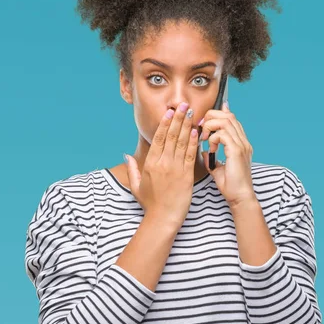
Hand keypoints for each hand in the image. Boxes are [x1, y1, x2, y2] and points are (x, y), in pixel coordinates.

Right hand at [124, 102, 198, 228]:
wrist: (164, 218)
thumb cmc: (150, 203)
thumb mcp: (136, 185)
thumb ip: (132, 168)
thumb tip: (126, 155)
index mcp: (150, 163)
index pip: (158, 138)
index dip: (164, 123)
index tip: (169, 112)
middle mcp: (162, 163)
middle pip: (171, 136)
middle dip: (178, 119)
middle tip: (183, 105)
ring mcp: (175, 168)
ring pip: (181, 142)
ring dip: (187, 126)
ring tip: (191, 113)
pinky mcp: (187, 175)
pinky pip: (191, 154)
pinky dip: (194, 142)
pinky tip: (197, 131)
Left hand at [199, 102, 255, 207]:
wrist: (239, 197)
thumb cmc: (230, 185)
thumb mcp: (217, 167)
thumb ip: (212, 156)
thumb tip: (203, 150)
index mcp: (240, 143)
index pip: (232, 120)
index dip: (219, 113)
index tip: (206, 118)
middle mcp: (243, 142)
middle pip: (229, 116)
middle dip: (212, 116)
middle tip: (202, 127)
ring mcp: (242, 145)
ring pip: (226, 121)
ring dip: (211, 126)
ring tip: (204, 137)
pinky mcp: (237, 151)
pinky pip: (223, 135)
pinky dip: (213, 138)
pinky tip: (210, 148)